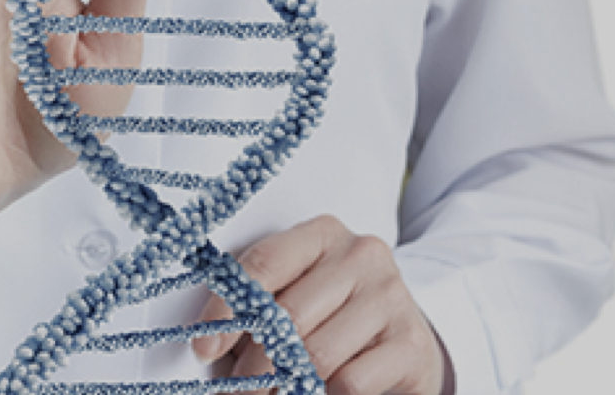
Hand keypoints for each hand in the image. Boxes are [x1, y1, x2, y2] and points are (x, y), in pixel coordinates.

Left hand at [193, 215, 453, 394]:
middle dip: (253, 363)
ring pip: (316, 352)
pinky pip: (349, 381)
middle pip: (288, 314)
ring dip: (284, 387)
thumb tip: (209, 342)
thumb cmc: (335, 318)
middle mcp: (361, 254)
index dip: (227, 308)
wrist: (403, 345)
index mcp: (323, 234)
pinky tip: (318, 394)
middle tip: (237, 390)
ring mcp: (391, 295)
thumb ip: (262, 305)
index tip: (204, 346)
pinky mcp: (410, 341)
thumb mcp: (299, 295)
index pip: (264, 264)